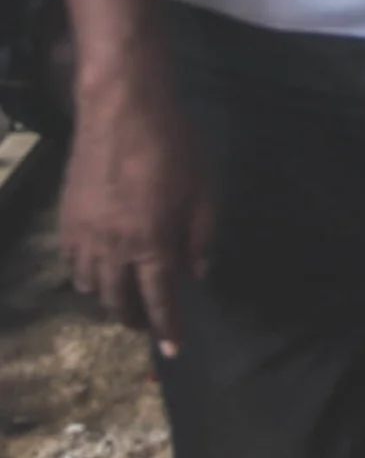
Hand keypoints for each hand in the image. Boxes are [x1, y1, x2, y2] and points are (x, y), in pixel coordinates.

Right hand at [60, 75, 214, 358]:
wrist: (122, 107)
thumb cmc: (174, 143)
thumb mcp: (204, 189)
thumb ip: (201, 237)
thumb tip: (197, 274)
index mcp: (151, 243)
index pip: (159, 301)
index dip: (168, 328)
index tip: (174, 350)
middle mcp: (112, 248)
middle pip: (118, 301)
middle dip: (135, 319)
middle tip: (149, 323)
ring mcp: (84, 234)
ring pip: (89, 287)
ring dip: (108, 299)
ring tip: (124, 297)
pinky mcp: (66, 218)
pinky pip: (71, 263)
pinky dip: (85, 275)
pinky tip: (97, 269)